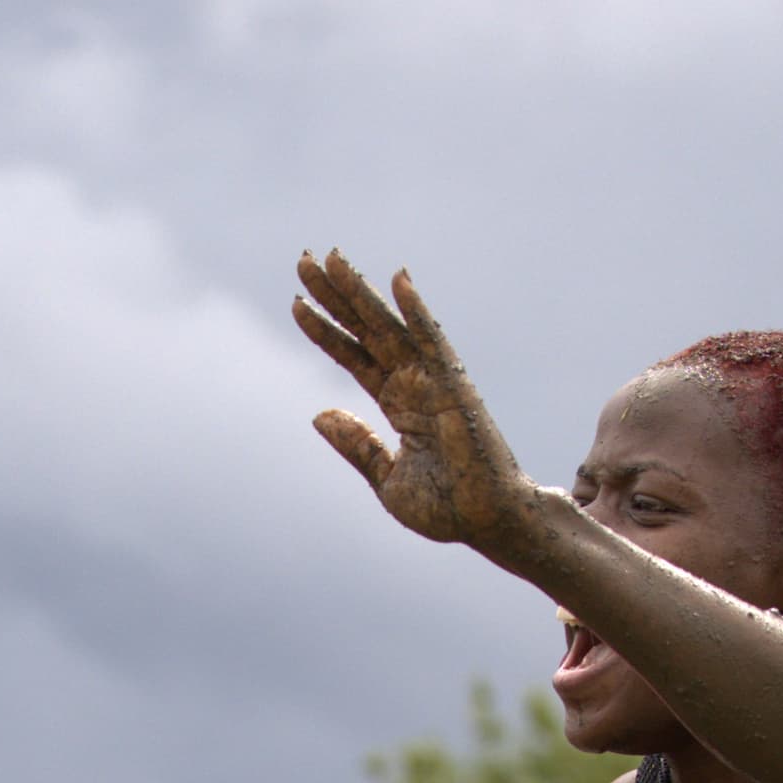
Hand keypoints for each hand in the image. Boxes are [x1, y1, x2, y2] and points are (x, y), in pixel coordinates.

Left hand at [292, 252, 538, 557]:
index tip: (296, 302)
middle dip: (336, 295)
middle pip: (366, 329)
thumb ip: (357, 444)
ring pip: (390, 327)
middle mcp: (412, 383)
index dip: (326, 330)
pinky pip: (433, 342)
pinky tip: (398, 281)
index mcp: (396, 403)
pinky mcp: (455, 386)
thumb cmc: (447, 506)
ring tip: (332, 259)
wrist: (486, 523)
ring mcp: (433, 381)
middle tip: (305, 259)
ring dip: (362, 293)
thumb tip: (320, 413)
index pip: (353, 356)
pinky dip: (417, 312)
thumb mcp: (386, 479)